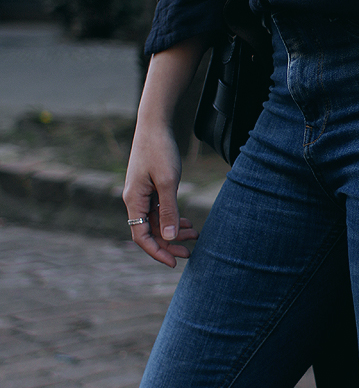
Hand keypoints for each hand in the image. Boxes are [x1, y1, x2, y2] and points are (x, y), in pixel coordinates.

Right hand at [123, 123, 197, 267]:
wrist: (155, 125)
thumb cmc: (160, 150)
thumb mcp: (168, 182)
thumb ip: (169, 210)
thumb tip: (170, 238)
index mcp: (134, 200)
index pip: (141, 236)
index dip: (157, 252)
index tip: (174, 263)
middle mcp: (135, 200)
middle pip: (150, 231)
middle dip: (169, 244)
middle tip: (190, 253)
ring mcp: (142, 194)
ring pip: (157, 221)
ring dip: (174, 231)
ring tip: (195, 236)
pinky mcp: (151, 187)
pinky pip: (160, 210)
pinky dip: (173, 218)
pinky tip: (188, 223)